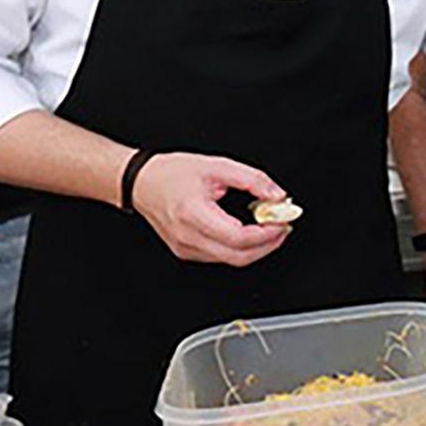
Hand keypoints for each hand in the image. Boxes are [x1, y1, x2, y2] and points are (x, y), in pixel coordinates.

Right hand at [131, 153, 290, 265]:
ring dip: (256, 248)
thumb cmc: (172, 173)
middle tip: (282, 227)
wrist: (142, 183)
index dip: (266, 233)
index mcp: (193, 213)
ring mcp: (185, 248)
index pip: (238, 237)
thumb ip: (252, 179)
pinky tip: (248, 232)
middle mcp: (187, 236)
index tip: (282, 220)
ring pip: (231, 260)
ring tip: (268, 227)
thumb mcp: (217, 166)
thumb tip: (277, 195)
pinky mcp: (186, 252)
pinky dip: (239, 248)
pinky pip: (220, 257)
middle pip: (238, 256)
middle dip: (268, 245)